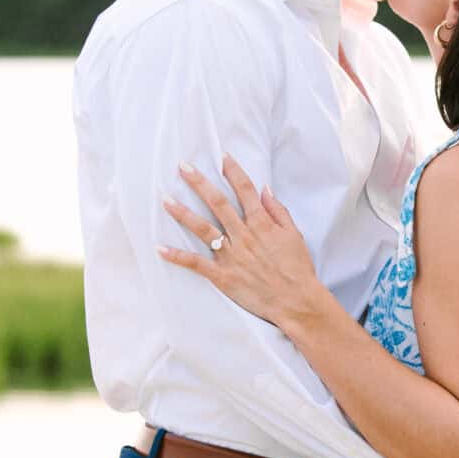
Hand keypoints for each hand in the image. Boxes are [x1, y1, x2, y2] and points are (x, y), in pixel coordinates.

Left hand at [160, 156, 326, 330]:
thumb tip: (265, 190)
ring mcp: (232, 255)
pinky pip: (196, 264)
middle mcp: (244, 235)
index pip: (245, 190)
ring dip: (182, 213)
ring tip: (165, 199)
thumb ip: (278, 211)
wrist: (296, 301)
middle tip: (183, 166)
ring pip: (202, 228)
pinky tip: (160, 248)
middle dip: (199, 182)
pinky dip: (178, 256)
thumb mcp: (294, 235)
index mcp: (262, 224)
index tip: (222, 157)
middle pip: (218, 202)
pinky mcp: (223, 276)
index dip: (233, 171)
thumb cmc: (298, 269)